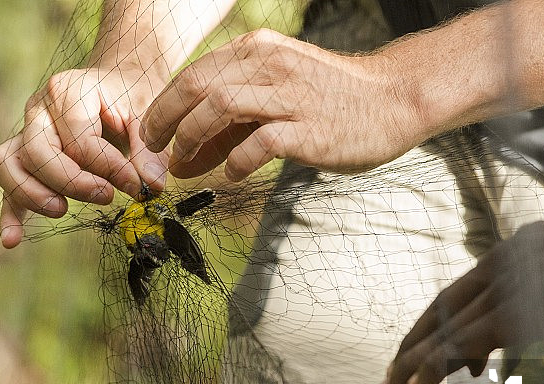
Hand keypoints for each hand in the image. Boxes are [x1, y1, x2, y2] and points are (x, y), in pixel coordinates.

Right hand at [0, 66, 170, 247]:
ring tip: (62, 210)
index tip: (138, 187)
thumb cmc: (131, 97)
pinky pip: (6, 184)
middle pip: (36, 153)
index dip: (110, 169)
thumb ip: (149, 153)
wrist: (116, 81)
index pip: (80, 141)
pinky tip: (13, 240)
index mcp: (68, 91)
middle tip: (106, 196)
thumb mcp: (147, 116)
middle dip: (71, 183)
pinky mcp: (22, 156)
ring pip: (7, 165)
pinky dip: (9, 213)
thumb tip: (151, 188)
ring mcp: (25, 132)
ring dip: (33, 194)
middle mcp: (38, 110)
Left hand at [139, 29, 426, 180]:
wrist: (393, 100)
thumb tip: (183, 158)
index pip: (193, 74)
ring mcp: (289, 95)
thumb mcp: (277, 93)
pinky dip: (235, 162)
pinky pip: (257, 144)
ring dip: (191, 138)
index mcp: (257, 50)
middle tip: (153, 152)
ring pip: (218, 107)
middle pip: (195, 86)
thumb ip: (231, 121)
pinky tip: (231, 175)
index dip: (163, 106)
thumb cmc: (330, 100)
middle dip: (163, 121)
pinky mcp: (309, 129)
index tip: (151, 136)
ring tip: (184, 164)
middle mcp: (268, 65)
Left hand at [379, 215, 543, 383]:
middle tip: (391, 374)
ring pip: (445, 332)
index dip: (438, 326)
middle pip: (442, 313)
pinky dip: (435, 364)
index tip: (423, 354)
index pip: (458, 296)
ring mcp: (498, 295)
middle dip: (415, 346)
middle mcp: (493, 274)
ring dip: (414, 363)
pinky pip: (462, 344)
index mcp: (505, 259)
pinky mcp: (508, 317)